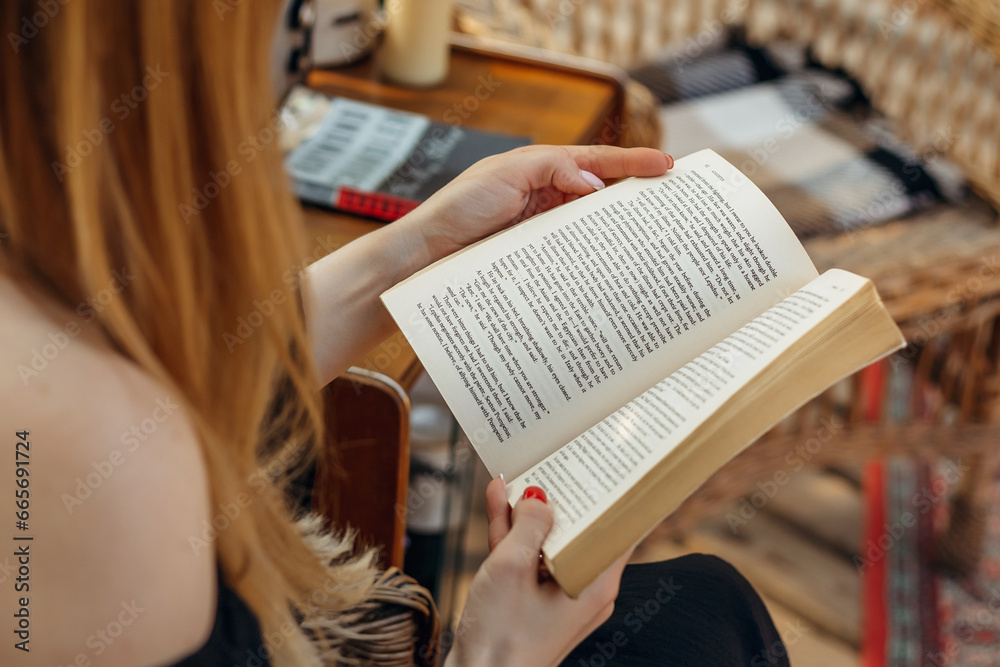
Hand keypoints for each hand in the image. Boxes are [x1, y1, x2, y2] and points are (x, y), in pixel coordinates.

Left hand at [394, 145, 672, 275]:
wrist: (425, 256)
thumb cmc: (458, 208)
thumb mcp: (505, 175)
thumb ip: (552, 170)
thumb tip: (593, 183)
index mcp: (541, 169)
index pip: (596, 161)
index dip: (632, 162)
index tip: (667, 165)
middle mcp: (546, 198)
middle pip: (601, 195)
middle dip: (635, 198)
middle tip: (672, 205)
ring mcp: (542, 229)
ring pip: (591, 228)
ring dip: (619, 233)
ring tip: (653, 240)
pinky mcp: (536, 258)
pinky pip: (573, 255)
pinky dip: (594, 259)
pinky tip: (614, 268)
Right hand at [446, 478, 632, 666]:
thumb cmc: (501, 637)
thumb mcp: (512, 567)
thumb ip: (528, 524)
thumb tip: (540, 499)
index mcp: (595, 582)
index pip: (617, 528)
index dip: (614, 495)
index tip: (612, 465)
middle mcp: (583, 588)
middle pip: (579, 531)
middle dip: (563, 495)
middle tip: (560, 458)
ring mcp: (556, 596)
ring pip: (548, 542)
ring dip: (530, 510)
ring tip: (521, 471)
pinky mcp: (532, 602)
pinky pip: (528, 559)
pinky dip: (513, 533)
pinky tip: (499, 500)